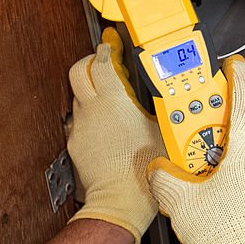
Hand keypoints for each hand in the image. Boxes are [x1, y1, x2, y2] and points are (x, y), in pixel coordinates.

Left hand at [67, 28, 162, 243]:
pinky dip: (90, 116)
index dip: (107, 49)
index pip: (102, 62)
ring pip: (78, 97)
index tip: (112, 44)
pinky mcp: (76, 144)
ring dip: (90, 91)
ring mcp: (81, 127)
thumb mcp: (163, 129)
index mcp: (112, 100)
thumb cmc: (143, 167)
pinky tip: (106, 125)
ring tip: (109, 96)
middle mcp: (91, 110)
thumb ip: (160, 106)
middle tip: (103, 61)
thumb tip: (168, 94)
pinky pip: (80, 121)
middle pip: (78, 71)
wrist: (120, 199)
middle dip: (90, 62)